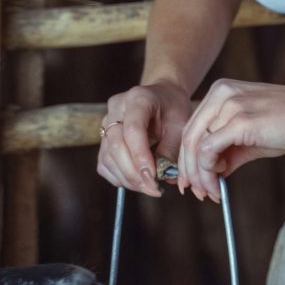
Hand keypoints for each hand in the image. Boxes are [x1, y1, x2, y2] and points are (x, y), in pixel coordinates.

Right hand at [97, 80, 192, 197]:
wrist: (163, 95)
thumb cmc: (174, 108)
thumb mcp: (182, 124)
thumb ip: (172, 148)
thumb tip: (166, 177)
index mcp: (138, 99)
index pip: (133, 130)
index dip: (141, 157)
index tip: (153, 177)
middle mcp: (116, 108)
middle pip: (116, 146)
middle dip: (134, 173)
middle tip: (153, 189)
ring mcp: (106, 122)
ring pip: (107, 157)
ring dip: (127, 178)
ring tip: (148, 187)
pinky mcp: (103, 137)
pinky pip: (104, 163)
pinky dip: (118, 176)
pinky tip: (136, 181)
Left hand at [176, 79, 284, 199]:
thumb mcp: (252, 135)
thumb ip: (228, 150)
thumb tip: (212, 173)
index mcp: (221, 92)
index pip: (192, 128)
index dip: (189, 158)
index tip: (194, 180)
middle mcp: (220, 94)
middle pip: (188, 137)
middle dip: (190, 170)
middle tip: (198, 192)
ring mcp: (229, 105)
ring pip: (196, 146)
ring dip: (200, 175)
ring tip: (211, 192)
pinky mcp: (240, 120)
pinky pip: (209, 150)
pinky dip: (209, 171)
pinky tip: (219, 182)